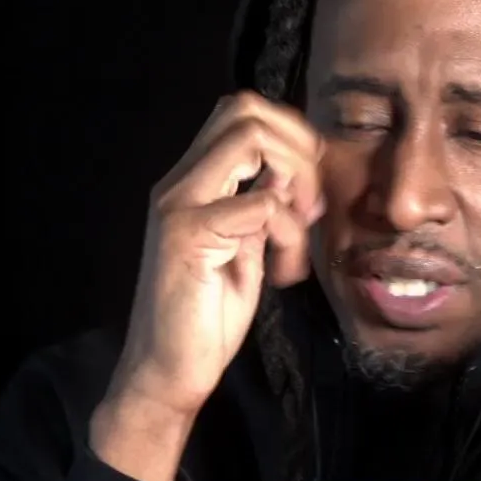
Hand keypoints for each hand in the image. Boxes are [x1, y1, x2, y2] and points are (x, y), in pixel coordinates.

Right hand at [107, 91, 324, 417]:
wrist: (168, 373)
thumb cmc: (206, 317)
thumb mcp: (244, 250)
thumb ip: (260, 209)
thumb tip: (289, 177)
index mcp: (191, 183)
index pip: (239, 113)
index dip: (288, 134)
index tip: (309, 187)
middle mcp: (179, 183)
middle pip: (243, 107)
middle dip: (297, 145)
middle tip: (312, 201)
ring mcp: (179, 205)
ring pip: (250, 138)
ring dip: (295, 178)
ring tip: (301, 229)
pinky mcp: (188, 234)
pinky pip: (261, 203)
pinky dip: (290, 233)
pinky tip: (286, 271)